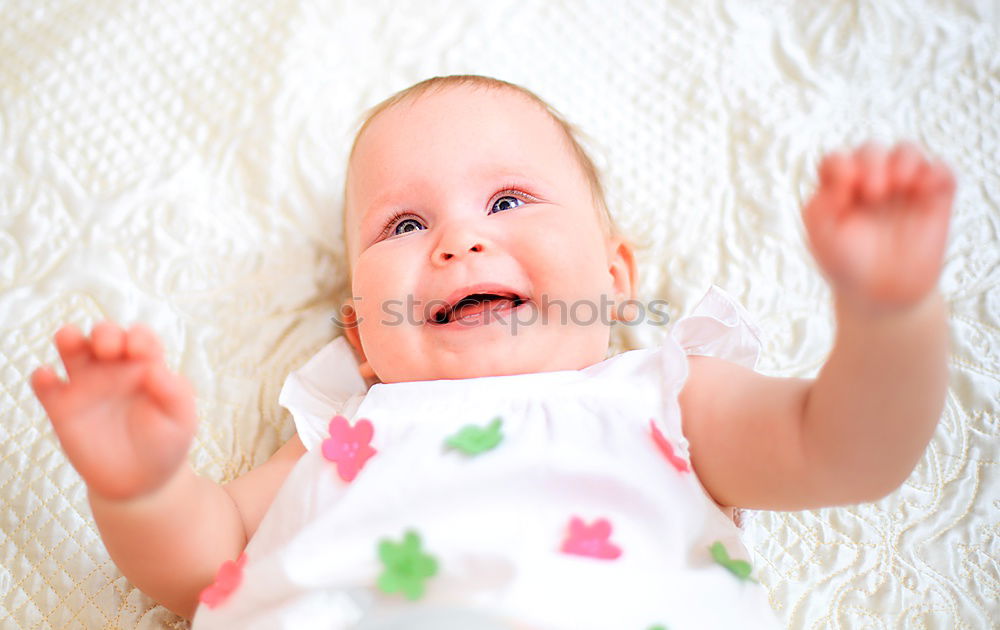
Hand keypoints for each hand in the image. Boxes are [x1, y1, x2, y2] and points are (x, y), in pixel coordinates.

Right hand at [30, 322, 197, 501]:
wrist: (141, 481)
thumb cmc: (166, 444)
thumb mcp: (181, 419)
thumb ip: (174, 393)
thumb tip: (156, 369)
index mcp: (146, 365)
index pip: (140, 338)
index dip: (138, 337)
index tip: (139, 351)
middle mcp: (114, 368)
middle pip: (104, 334)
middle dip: (105, 333)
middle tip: (109, 350)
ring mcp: (87, 385)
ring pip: (72, 348)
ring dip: (69, 338)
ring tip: (70, 341)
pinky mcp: (63, 408)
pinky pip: (46, 385)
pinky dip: (42, 377)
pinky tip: (48, 378)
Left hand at [802, 143, 954, 311]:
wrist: (882, 296)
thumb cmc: (846, 264)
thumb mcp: (820, 238)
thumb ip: (819, 206)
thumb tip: (841, 177)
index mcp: (840, 187)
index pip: (838, 160)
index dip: (840, 166)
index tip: (844, 189)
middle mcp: (871, 181)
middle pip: (871, 151)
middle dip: (872, 163)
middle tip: (874, 193)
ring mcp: (904, 187)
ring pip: (907, 152)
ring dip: (904, 160)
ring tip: (900, 184)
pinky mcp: (934, 198)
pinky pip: (940, 171)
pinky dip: (935, 173)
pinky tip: (924, 191)